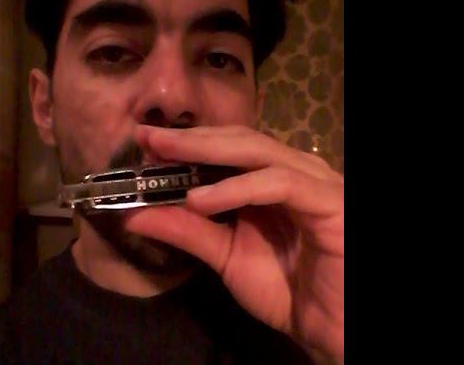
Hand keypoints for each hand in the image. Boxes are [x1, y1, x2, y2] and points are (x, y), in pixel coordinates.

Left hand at [127, 125, 343, 362]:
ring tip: (163, 157)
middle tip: (147, 137)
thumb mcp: (225, 256)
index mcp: (268, 180)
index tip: (144, 142)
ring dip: (206, 151)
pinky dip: (237, 188)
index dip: (186, 142)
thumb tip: (134, 216)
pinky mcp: (327, 199)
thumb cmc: (286, 290)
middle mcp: (292, 171)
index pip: (226, 147)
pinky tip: (200, 200)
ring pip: (257, 150)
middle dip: (190, 138)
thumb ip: (187, 231)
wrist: (329, 326)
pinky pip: (279, 183)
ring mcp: (312, 180)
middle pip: (238, 139)